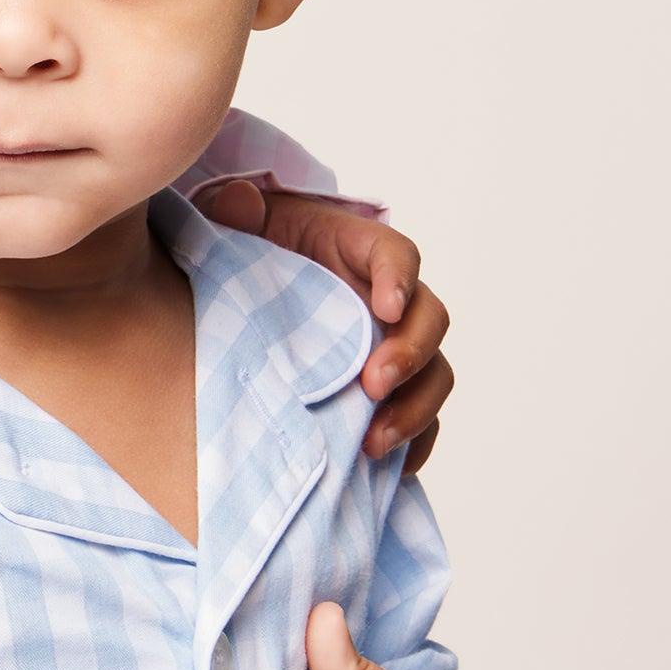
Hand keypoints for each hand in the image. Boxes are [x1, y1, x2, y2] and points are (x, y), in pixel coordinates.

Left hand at [196, 182, 451, 466]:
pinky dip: (414, 444)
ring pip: (433, 376)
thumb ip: (237, 214)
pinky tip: (389, 468)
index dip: (399, 277)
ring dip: (415, 409)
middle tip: (372, 384)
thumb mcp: (239, 231)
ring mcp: (393, 349)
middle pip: (429, 321)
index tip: (385, 306)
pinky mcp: (388, 393)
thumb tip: (238, 202)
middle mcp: (389, 301)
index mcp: (358, 252)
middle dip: (410, 355)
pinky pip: (421, 421)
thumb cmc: (250, 257)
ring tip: (375, 440)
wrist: (243, 301)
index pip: (397, 255)